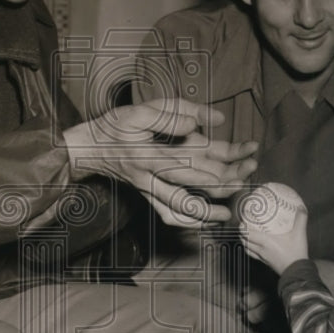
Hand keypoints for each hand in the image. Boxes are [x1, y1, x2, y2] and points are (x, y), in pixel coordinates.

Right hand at [63, 99, 257, 226]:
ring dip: (205, 212)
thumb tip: (210, 119)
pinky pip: (167, 216)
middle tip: (245, 180)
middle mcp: (149, 177)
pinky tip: (205, 221)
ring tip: (227, 214)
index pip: (188, 161)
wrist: (88, 149)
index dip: (218, 161)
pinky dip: (187, 221)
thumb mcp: (140, 111)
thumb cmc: (115, 126)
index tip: (243, 156)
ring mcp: (147, 190)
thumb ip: (175, 113)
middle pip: (189, 187)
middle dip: (221, 185)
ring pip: (178, 208)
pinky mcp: (147, 197)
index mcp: (149, 154)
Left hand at [239, 189, 308, 274]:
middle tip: (243, 226)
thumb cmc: (296, 254)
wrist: (298, 272)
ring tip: (246, 235)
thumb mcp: (300, 234)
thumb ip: (300, 220)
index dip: (242, 228)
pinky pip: (253, 255)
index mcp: (265, 241)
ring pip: (247, 249)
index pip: (248, 234)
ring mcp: (262, 257)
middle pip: (245, 241)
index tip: (242, 221)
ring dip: (245, 242)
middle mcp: (261, 249)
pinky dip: (250, 249)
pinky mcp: (266, 263)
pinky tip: (255, 247)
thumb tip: (301, 207)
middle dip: (241, 234)